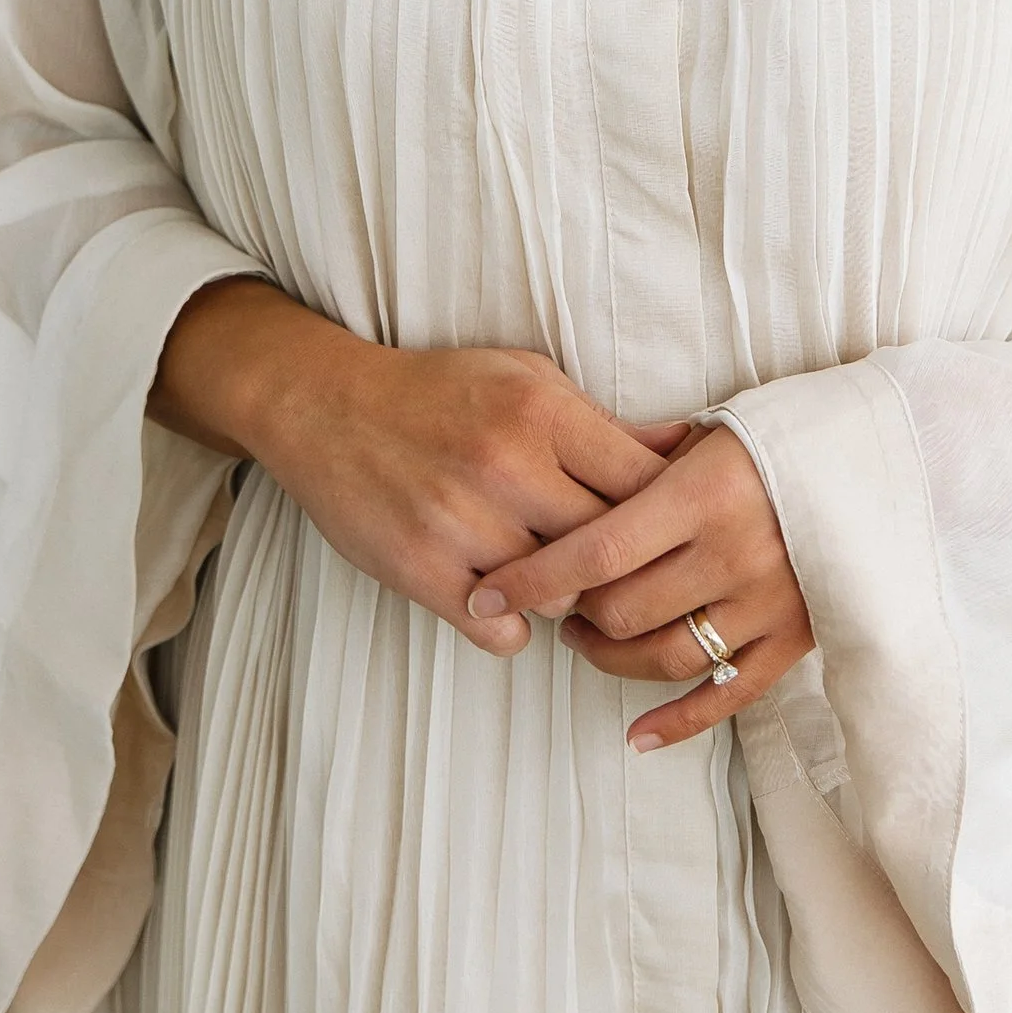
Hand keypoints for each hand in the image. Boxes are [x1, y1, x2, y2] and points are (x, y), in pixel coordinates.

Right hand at [151, 279, 675, 653]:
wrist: (323, 405)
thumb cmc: (437, 391)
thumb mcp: (526, 379)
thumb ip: (603, 422)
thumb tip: (687, 447)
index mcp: (544, 412)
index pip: (645, 484)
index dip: (666, 515)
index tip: (665, 527)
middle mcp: (508, 466)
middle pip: (611, 547)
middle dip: (621, 564)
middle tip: (617, 567)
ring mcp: (462, 523)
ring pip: (562, 597)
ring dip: (565, 596)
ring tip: (552, 575)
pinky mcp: (421, 570)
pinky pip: (502, 633)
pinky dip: (510, 625)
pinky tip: (504, 598)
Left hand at [464, 419, 812, 748]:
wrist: (877, 458)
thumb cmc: (775, 437)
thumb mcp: (707, 433)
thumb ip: (638, 464)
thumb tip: (556, 486)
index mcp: (704, 494)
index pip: (596, 550)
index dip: (534, 578)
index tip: (488, 590)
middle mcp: (736, 552)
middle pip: (622, 611)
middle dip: (571, 614)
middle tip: (552, 601)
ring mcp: (769, 602)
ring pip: (664, 658)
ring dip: (609, 658)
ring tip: (587, 637)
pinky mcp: (796, 638)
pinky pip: (728, 696)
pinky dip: (678, 722)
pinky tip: (636, 736)